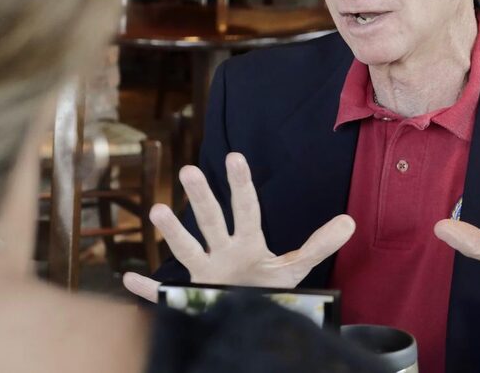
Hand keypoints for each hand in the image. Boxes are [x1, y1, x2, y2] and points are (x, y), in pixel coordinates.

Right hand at [123, 152, 355, 302]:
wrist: (248, 321)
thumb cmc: (268, 290)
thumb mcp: (296, 269)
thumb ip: (319, 246)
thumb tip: (350, 222)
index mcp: (247, 243)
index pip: (246, 209)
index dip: (242, 185)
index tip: (235, 157)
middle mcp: (221, 253)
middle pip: (211, 222)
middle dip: (202, 199)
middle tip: (190, 169)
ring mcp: (203, 275)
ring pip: (186, 251)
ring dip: (172, 233)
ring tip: (157, 210)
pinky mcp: (187, 299)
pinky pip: (163, 295)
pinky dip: (147, 290)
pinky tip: (129, 279)